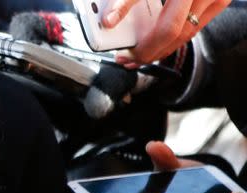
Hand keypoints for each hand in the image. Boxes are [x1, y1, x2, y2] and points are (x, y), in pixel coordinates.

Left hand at [105, 0, 229, 63]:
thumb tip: (109, 20)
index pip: (168, 29)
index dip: (145, 48)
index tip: (126, 55)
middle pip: (178, 36)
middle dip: (151, 53)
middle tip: (128, 59)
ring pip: (188, 34)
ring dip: (163, 47)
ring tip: (140, 54)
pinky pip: (196, 24)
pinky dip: (175, 35)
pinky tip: (157, 40)